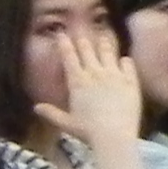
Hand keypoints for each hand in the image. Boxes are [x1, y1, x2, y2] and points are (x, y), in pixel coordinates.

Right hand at [34, 21, 144, 147]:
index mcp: (77, 81)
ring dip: (104, 45)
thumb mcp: (66, 123)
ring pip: (108, 53)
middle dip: (83, 41)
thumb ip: (51, 113)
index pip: (68, 56)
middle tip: (82, 33)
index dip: (64, 43)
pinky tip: (125, 59)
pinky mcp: (131, 82)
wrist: (114, 135)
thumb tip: (36, 108)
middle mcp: (95, 73)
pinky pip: (129, 65)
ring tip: (103, 37)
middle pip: (88, 50)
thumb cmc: (88, 131)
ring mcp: (115, 75)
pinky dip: (126, 61)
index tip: (61, 33)